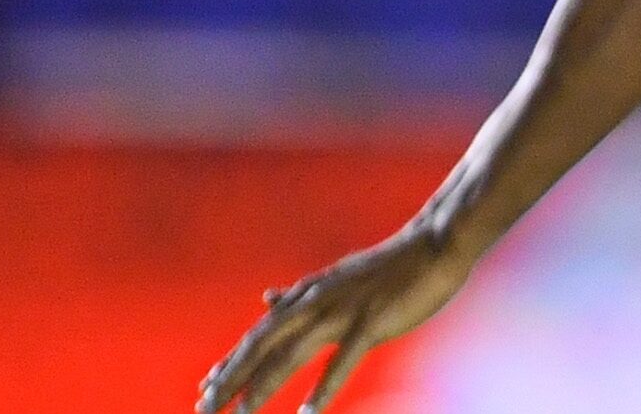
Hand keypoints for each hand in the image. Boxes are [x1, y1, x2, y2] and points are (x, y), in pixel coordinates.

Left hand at [199, 226, 478, 413]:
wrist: (435, 244)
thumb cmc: (389, 266)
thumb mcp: (335, 279)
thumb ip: (299, 295)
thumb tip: (267, 299)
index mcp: (308, 295)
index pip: (259, 334)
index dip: (232, 362)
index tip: (206, 388)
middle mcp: (316, 303)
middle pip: (263, 345)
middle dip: (232, 378)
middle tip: (205, 407)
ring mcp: (343, 313)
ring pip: (292, 354)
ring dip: (264, 385)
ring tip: (242, 413)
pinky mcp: (371, 322)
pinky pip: (342, 361)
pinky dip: (323, 387)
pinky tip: (308, 412)